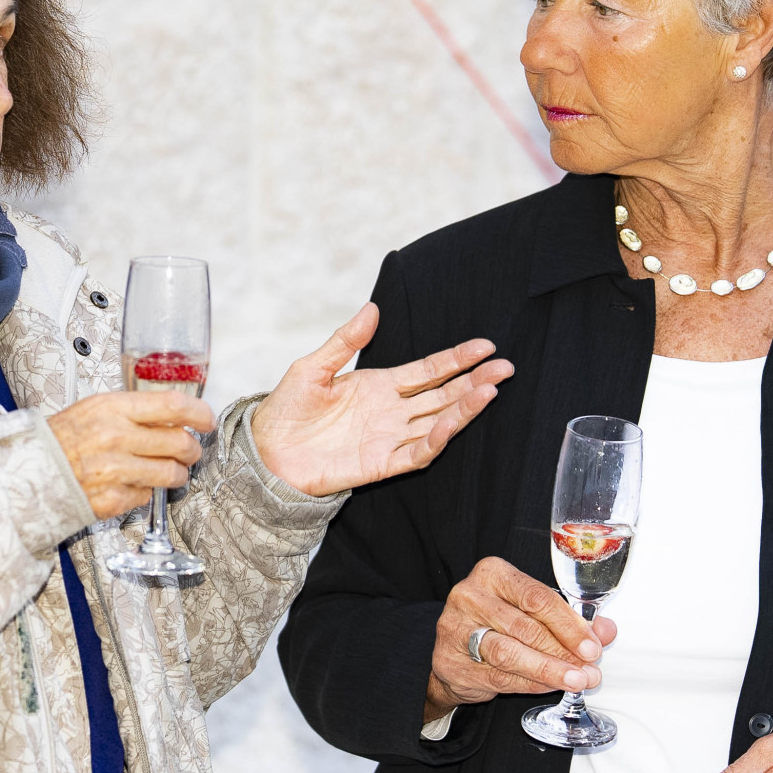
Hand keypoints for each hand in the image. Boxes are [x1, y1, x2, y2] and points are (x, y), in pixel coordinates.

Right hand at [48, 392, 216, 520]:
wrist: (30, 471)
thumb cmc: (64, 438)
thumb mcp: (96, 408)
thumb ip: (135, 410)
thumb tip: (175, 415)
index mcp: (113, 409)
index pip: (172, 406)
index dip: (199, 413)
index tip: (206, 420)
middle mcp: (116, 438)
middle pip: (180, 443)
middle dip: (193, 449)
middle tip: (190, 450)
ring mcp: (115, 471)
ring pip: (171, 474)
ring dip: (177, 473)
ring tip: (170, 470)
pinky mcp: (112, 500)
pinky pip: (147, 496)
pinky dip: (145, 491)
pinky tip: (132, 483)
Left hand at [249, 304, 514, 496]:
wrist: (266, 452)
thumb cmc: (286, 410)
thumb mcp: (313, 367)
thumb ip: (345, 342)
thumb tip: (372, 308)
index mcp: (380, 385)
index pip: (428, 370)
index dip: (457, 358)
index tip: (485, 346)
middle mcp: (392, 411)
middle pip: (442, 394)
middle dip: (474, 380)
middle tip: (505, 367)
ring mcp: (389, 438)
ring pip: (437, 422)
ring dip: (463, 408)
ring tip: (489, 390)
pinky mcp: (381, 464)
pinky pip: (416, 453)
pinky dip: (435, 440)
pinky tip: (450, 424)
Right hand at [423, 557, 616, 724]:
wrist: (453, 651)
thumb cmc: (498, 624)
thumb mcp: (533, 613)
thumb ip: (569, 620)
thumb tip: (606, 631)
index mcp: (493, 574)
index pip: (537, 597)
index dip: (569, 625)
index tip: (592, 646)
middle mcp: (469, 596)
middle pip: (525, 626)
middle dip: (562, 651)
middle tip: (588, 670)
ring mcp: (455, 629)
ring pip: (508, 652)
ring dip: (547, 670)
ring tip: (574, 681)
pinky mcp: (449, 662)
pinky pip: (497, 676)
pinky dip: (528, 684)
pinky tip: (549, 687)